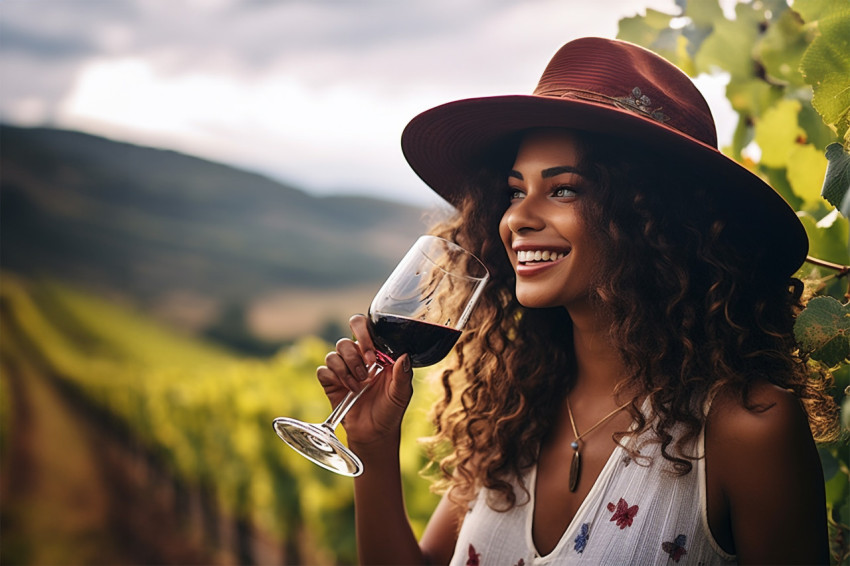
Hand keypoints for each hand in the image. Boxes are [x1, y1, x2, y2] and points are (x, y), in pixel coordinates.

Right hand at [316, 314, 413, 445]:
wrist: (375, 433)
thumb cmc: (391, 410)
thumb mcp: (402, 393)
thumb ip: (403, 374)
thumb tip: (405, 355)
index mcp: (376, 353)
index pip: (366, 328)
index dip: (365, 334)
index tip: (373, 355)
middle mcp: (358, 357)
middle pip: (346, 338)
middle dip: (354, 353)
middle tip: (367, 370)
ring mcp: (343, 369)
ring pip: (334, 353)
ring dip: (347, 369)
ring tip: (359, 385)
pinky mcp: (330, 381)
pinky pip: (324, 369)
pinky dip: (335, 377)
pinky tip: (348, 390)